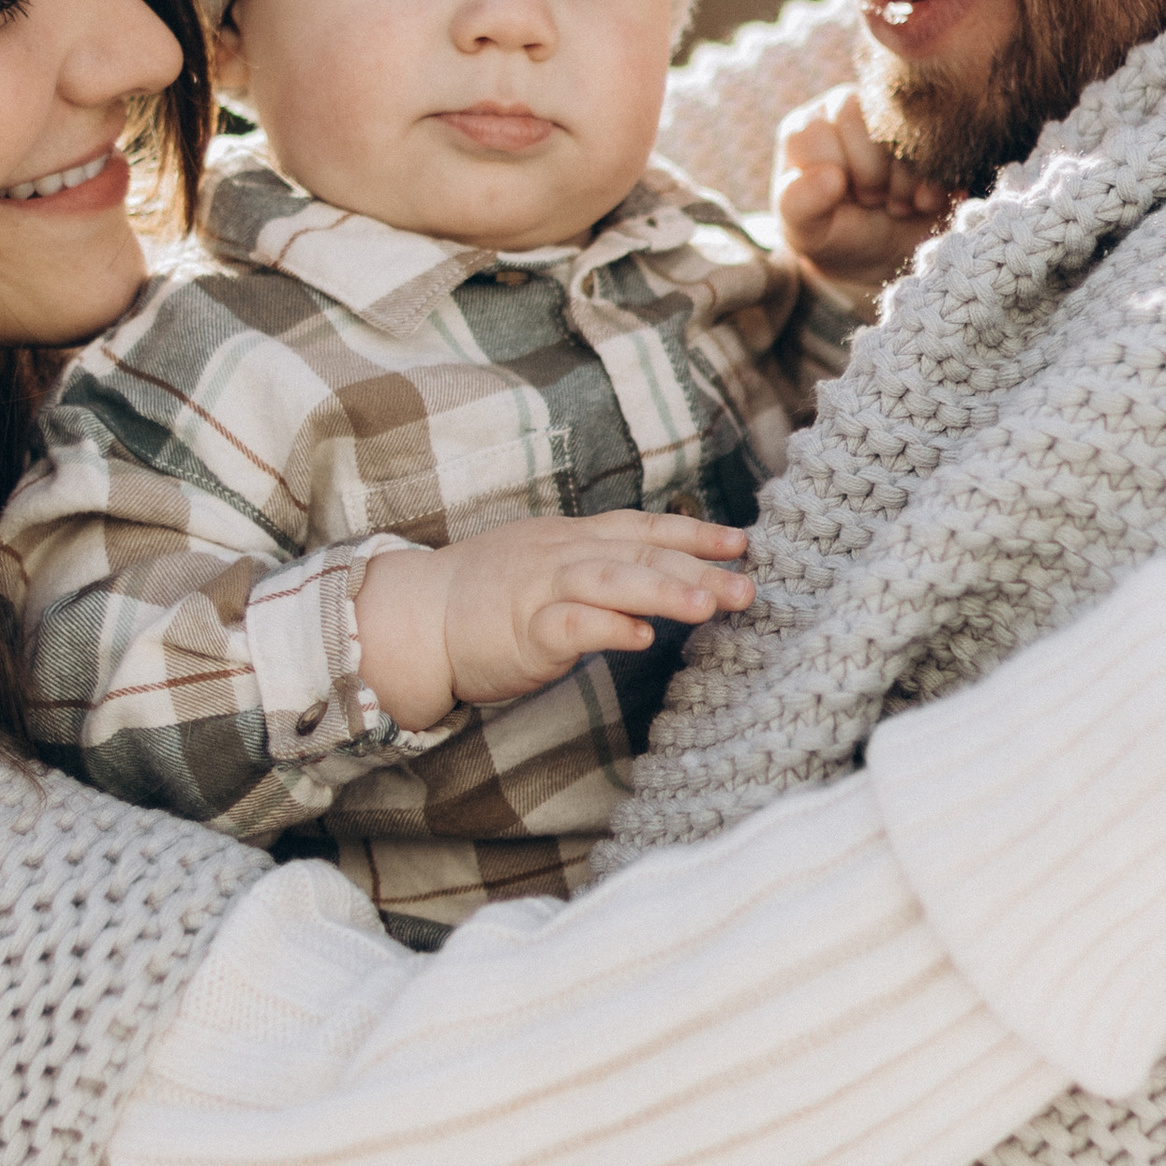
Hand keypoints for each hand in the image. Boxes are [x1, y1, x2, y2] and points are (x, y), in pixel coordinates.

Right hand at [353, 511, 753, 725]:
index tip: (741, 542)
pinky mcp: (522, 630)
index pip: (644, 529)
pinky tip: (641, 637)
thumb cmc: (486, 597)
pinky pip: (570, 625)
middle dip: (699, 568)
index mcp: (573, 539)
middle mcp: (564, 554)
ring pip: (612, 581)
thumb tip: (662, 578)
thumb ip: (600, 567)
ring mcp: (541, 589)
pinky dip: (607, 627)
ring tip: (711, 605)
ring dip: (664, 591)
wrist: (417, 615)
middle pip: (641, 554)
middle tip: (748, 585)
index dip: (694, 534)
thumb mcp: (549, 565)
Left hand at [774, 86, 957, 293]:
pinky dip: (935, 181)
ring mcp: (892, 113)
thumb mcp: (807, 230)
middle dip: (873, 176)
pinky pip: (942, 141)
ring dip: (905, 180)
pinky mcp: (932, 129)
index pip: (816, 133)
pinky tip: (923, 202)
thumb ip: (798, 204)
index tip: (841, 201)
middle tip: (873, 202)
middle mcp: (847, 107)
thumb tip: (829, 176)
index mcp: (807, 128)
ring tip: (897, 205)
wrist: (884, 253)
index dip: (834, 175)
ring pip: (905, 128)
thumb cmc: (836, 233)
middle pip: (865, 122)